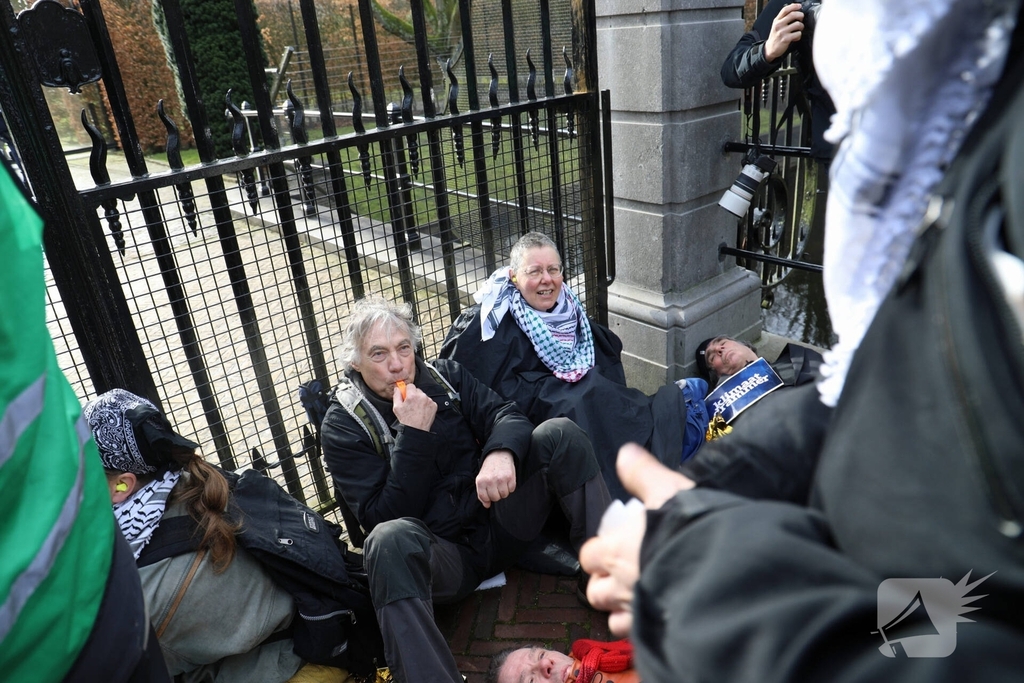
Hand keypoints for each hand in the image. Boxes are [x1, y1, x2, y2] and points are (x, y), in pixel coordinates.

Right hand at [392, 382, 436, 430]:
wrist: (416, 430)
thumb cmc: (406, 420)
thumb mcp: (397, 407)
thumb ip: (396, 395)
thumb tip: (397, 388)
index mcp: (412, 396)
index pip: (410, 385)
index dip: (407, 390)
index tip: (406, 395)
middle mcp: (422, 396)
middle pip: (417, 390)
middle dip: (414, 395)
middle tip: (411, 403)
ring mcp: (429, 401)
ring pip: (423, 395)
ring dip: (420, 399)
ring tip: (416, 409)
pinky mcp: (434, 405)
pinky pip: (429, 401)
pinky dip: (426, 404)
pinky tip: (422, 410)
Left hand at [476, 449, 516, 507]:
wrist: (498, 454)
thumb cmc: (489, 468)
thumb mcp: (481, 478)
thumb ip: (482, 493)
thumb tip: (487, 505)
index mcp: (481, 481)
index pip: (485, 498)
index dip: (488, 498)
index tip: (490, 493)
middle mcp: (490, 481)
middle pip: (495, 498)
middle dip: (497, 494)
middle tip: (496, 486)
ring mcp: (500, 479)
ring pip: (504, 495)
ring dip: (504, 491)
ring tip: (502, 483)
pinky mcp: (510, 477)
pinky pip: (512, 489)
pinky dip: (510, 486)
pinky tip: (507, 480)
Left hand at [580, 443, 694, 635]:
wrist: (721, 570)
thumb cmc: (689, 527)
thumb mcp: (668, 490)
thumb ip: (644, 474)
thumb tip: (624, 453)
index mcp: (616, 550)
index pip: (590, 555)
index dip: (600, 552)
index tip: (616, 547)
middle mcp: (620, 585)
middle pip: (595, 593)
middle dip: (605, 585)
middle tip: (625, 576)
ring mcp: (637, 613)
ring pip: (614, 619)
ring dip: (622, 610)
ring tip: (640, 600)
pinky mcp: (655, 633)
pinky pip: (639, 637)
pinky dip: (643, 628)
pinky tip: (658, 619)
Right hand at [764, 3, 803, 61]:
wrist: (770, 49)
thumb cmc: (775, 37)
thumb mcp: (776, 25)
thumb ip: (783, 18)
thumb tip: (794, 10)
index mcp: (776, 20)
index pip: (785, 10)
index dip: (794, 6)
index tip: (799, 6)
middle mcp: (779, 25)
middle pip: (793, 15)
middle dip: (800, 15)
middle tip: (801, 19)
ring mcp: (782, 32)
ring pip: (797, 24)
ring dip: (801, 27)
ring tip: (798, 30)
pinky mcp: (786, 39)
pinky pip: (798, 34)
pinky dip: (799, 36)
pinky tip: (795, 37)